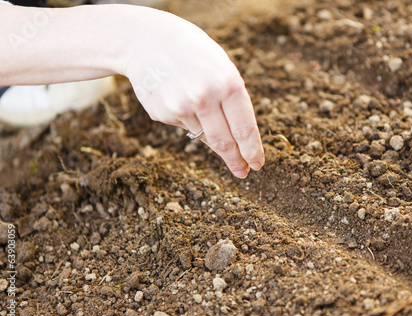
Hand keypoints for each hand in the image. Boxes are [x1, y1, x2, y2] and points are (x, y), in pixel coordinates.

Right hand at [122, 10, 264, 177]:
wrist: (146, 41)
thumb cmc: (195, 55)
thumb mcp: (222, 68)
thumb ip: (232, 102)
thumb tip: (237, 141)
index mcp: (227, 83)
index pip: (244, 128)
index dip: (252, 151)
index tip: (257, 164)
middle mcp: (204, 97)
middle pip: (224, 142)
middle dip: (236, 160)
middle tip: (242, 171)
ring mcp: (180, 107)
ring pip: (203, 136)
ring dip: (210, 134)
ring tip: (203, 109)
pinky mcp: (162, 114)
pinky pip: (184, 126)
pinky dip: (188, 118)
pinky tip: (179, 96)